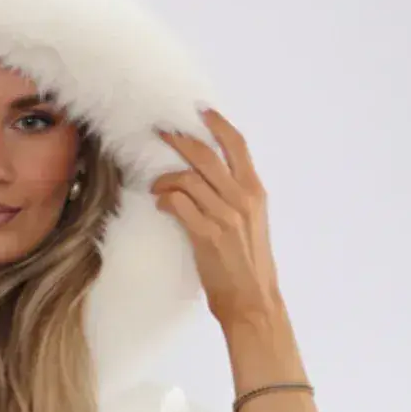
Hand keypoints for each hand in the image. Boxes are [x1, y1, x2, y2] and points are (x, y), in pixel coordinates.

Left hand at [149, 108, 282, 327]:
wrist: (253, 300)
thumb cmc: (249, 266)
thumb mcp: (251, 224)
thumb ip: (235, 199)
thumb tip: (210, 181)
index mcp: (255, 192)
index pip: (237, 146)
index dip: (217, 124)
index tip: (199, 110)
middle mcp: (242, 198)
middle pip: (206, 155)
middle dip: (179, 139)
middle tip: (160, 132)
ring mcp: (224, 216)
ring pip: (188, 179)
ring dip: (165, 178)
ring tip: (155, 184)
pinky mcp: (206, 235)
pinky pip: (178, 204)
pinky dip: (165, 199)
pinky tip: (160, 203)